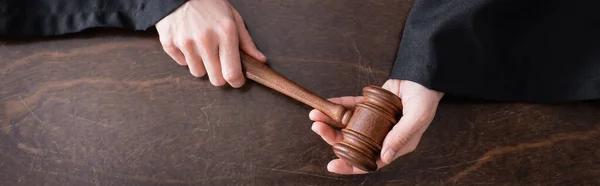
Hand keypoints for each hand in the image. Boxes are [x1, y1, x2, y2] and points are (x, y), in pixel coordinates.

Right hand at [155, 0, 265, 87]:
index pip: (232, 72)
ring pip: (198, 72)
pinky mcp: (169, 42)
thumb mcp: (233, 17)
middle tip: (220, 64)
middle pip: (215, 79)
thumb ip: (246, 41)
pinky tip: (189, 42)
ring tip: (203, 49)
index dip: (236, 81)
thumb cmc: (209, 3)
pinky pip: (181, 63)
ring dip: (202, 65)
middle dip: (220, 76)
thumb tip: (260, 61)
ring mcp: (185, 42)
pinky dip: (186, 57)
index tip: (237, 80)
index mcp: (225, 32)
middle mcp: (205, 39)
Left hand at [309, 79, 443, 173]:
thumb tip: (384, 157)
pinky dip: (338, 105)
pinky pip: (351, 107)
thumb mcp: (416, 119)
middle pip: (352, 142)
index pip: (369, 161)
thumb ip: (399, 137)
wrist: (424, 75)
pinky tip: (327, 104)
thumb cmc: (426, 99)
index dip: (350, 165)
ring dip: (331, 121)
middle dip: (333, 137)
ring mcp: (374, 120)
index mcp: (394, 145)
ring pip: (348, 125)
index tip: (332, 165)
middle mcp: (382, 135)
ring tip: (316, 116)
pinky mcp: (370, 105)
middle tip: (318, 129)